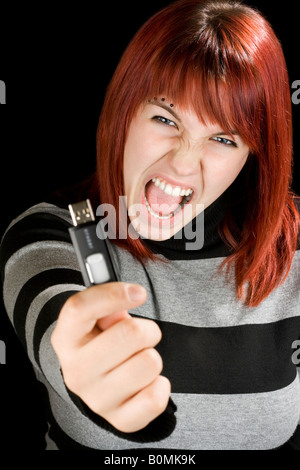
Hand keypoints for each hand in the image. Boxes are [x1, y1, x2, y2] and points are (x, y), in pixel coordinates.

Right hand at [51, 282, 170, 432]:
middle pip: (130, 333)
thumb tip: (129, 296)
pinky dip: (159, 384)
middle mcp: (76, 371)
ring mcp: (96, 399)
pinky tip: (145, 381)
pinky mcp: (119, 420)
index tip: (138, 293)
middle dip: (146, 328)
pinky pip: (156, 397)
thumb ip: (108, 303)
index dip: (113, 294)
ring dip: (151, 356)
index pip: (79, 308)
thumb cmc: (102, 342)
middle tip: (142, 334)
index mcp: (66, 339)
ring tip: (138, 358)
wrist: (98, 382)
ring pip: (150, 362)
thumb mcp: (98, 318)